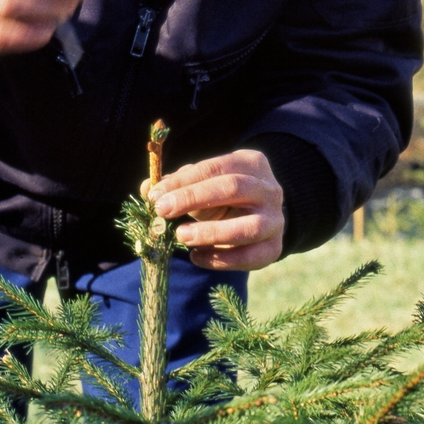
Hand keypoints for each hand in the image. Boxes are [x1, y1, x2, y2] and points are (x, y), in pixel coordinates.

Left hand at [142, 150, 284, 270]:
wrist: (259, 217)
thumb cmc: (222, 196)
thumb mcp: (203, 184)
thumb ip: (177, 185)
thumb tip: (147, 188)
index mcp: (251, 163)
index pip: (215, 167)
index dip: (184, 181)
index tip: (156, 195)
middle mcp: (269, 189)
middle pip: (234, 188)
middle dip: (194, 198)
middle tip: (163, 210)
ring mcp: (275, 220)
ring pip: (248, 227)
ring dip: (211, 232)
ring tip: (181, 236)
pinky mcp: (274, 248)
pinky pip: (249, 257)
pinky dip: (220, 260)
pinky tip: (196, 257)